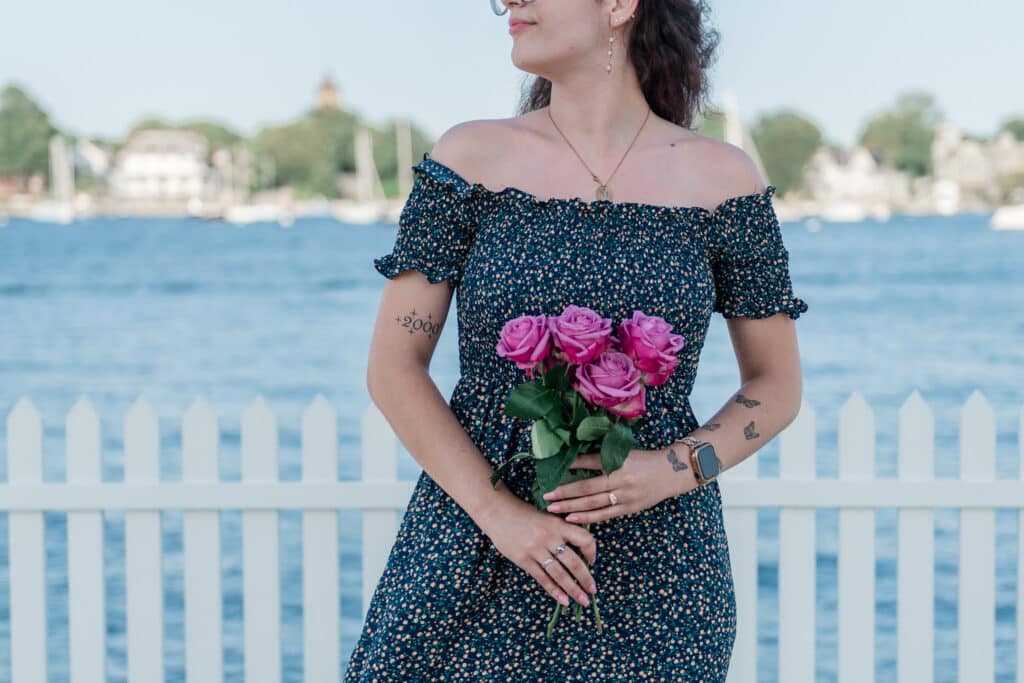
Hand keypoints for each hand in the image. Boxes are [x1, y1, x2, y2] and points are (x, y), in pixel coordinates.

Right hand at [477, 497, 598, 607]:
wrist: (498, 512)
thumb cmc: (524, 513)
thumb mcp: (547, 516)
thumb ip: (562, 530)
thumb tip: (580, 550)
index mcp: (558, 524)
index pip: (584, 538)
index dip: (592, 552)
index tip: (592, 562)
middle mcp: (549, 537)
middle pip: (574, 562)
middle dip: (586, 579)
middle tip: (593, 591)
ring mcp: (535, 550)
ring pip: (559, 574)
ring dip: (573, 589)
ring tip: (583, 600)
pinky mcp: (523, 559)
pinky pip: (542, 579)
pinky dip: (554, 591)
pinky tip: (563, 600)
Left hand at [541, 445, 696, 523]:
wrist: (671, 472)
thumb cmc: (644, 459)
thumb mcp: (623, 453)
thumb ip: (601, 457)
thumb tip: (573, 458)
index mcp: (619, 462)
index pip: (590, 463)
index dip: (571, 466)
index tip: (554, 470)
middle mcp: (621, 480)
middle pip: (587, 488)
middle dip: (565, 492)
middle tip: (546, 496)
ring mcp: (625, 497)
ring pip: (593, 504)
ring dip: (571, 507)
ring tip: (553, 509)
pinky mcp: (629, 509)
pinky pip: (604, 515)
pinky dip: (587, 517)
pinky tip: (572, 518)